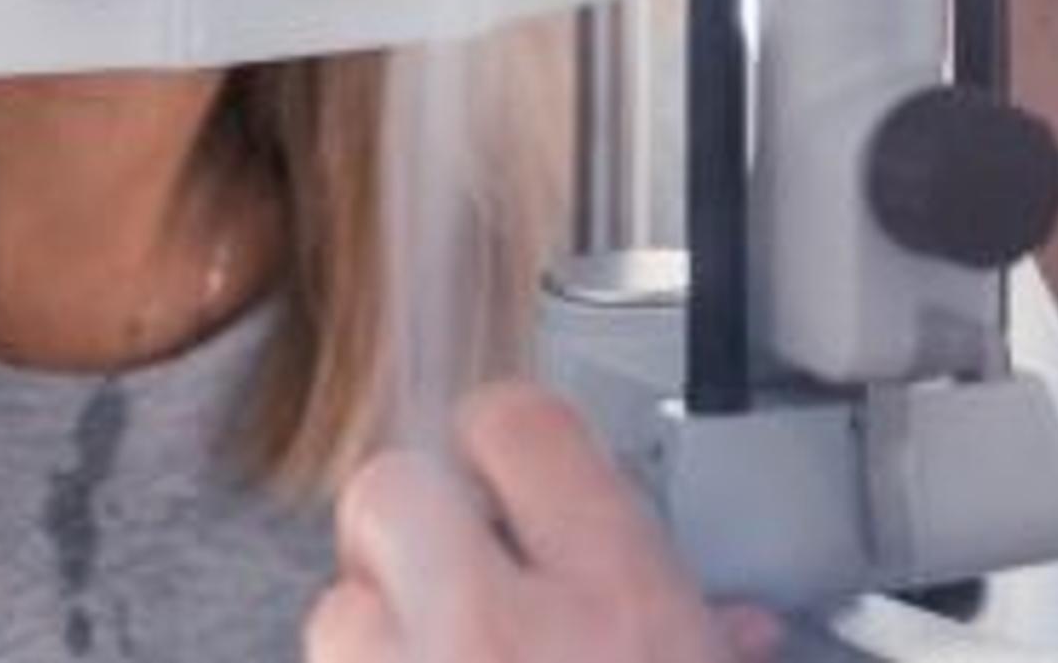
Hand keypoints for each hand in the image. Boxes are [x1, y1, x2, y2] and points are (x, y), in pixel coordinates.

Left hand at [304, 386, 783, 662]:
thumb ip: (703, 624)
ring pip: (337, 604)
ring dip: (381, 621)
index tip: (514, 454)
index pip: (516, 419)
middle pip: (391, 487)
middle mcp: (497, 638)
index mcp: (616, 596)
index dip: (509, 430)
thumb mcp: (705, 661)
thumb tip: (720, 617)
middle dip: (420, 518)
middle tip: (470, 565)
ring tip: (443, 650)